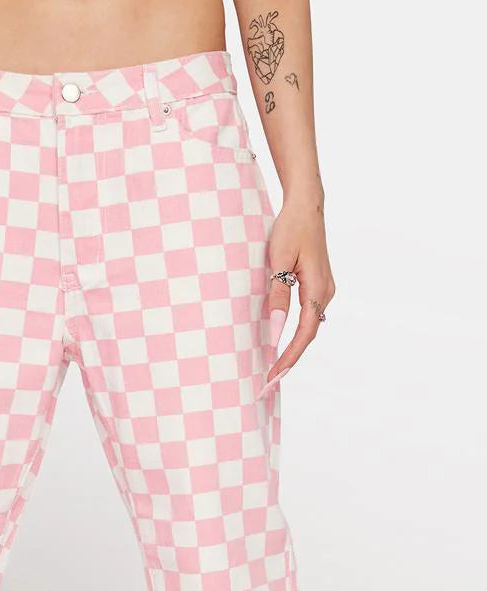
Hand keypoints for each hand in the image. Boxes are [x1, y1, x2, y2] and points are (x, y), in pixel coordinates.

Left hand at [265, 198, 334, 383]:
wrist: (306, 204)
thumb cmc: (290, 228)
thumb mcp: (279, 261)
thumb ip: (277, 296)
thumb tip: (274, 331)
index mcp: (318, 289)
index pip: (303, 334)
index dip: (287, 357)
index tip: (272, 376)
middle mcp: (326, 293)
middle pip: (307, 336)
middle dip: (288, 360)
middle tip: (268, 382)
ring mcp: (324, 290)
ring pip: (308, 328)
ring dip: (291, 349)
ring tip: (273, 370)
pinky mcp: (318, 286)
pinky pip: (307, 317)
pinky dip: (294, 335)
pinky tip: (280, 345)